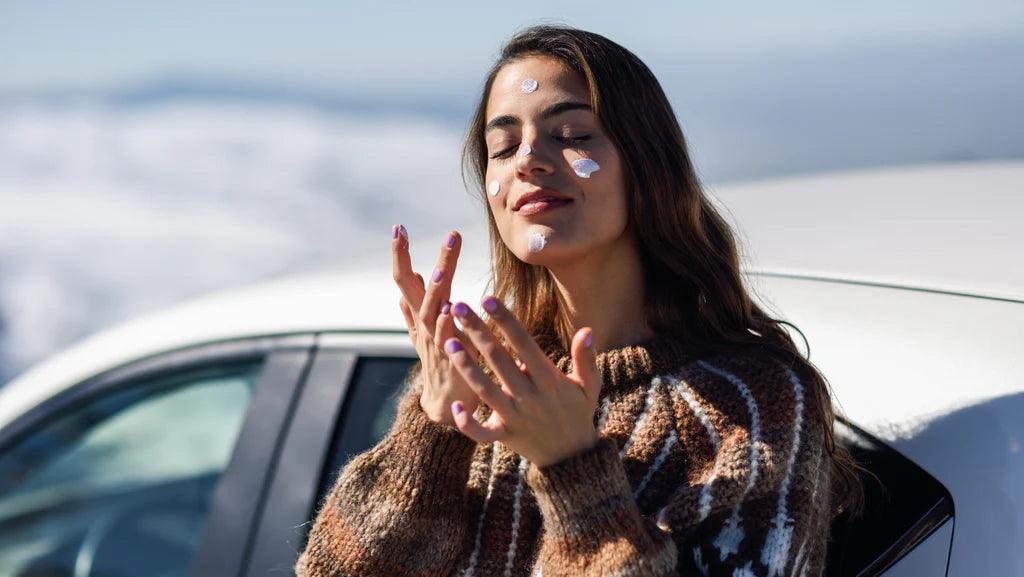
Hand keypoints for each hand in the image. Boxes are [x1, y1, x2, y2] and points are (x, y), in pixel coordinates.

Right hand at [391, 225, 481, 424]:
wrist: (446, 404)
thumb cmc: (440, 361)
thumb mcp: (424, 330)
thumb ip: (416, 303)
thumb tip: (413, 273)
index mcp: (419, 315)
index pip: (405, 279)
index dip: (400, 255)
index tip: (398, 227)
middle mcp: (424, 326)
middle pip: (418, 289)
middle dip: (426, 262)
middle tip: (443, 236)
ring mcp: (435, 343)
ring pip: (430, 313)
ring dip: (433, 293)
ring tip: (437, 272)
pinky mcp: (451, 361)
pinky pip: (448, 341)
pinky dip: (447, 326)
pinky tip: (451, 311)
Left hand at [443, 296, 601, 466]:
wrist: (572, 457)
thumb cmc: (578, 412)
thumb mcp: (590, 386)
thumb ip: (586, 358)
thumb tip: (587, 330)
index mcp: (549, 379)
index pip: (523, 343)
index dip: (505, 320)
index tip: (487, 299)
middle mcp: (529, 396)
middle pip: (499, 359)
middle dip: (478, 332)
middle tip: (457, 307)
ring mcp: (515, 417)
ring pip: (485, 389)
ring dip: (465, 366)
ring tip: (449, 342)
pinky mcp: (504, 436)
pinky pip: (482, 433)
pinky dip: (468, 424)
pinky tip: (456, 407)